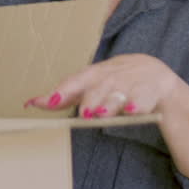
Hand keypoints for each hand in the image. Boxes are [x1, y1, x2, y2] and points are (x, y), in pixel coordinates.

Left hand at [26, 53, 179, 118]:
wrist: (157, 76)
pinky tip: (133, 111)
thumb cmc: (117, 82)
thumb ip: (65, 95)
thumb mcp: (92, 85)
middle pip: (99, 87)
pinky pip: (144, 99)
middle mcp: (111, 77)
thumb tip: (32, 103)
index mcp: (95, 74)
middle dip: (90, 100)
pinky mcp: (151, 91)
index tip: (47, 101)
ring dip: (109, 104)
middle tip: (83, 113)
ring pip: (119, 94)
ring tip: (100, 114)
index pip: (76, 81)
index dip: (63, 91)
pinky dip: (138, 105)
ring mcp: (132, 83)